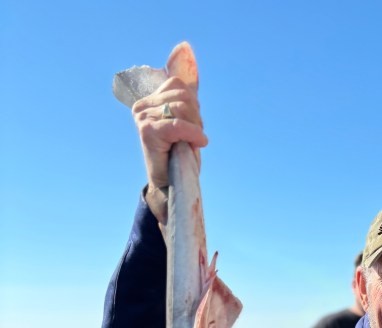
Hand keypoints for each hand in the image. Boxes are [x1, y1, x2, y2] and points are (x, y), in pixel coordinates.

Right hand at [132, 77, 207, 221]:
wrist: (172, 187)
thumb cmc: (181, 157)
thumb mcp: (187, 121)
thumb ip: (185, 94)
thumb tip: (184, 47)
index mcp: (150, 100)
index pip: (180, 86)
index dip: (194, 107)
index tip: (191, 127)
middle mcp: (142, 106)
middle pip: (184, 96)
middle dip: (196, 118)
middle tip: (192, 138)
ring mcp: (142, 117)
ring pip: (183, 109)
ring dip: (195, 128)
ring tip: (189, 144)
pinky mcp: (147, 131)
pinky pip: (178, 124)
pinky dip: (193, 134)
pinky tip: (198, 144)